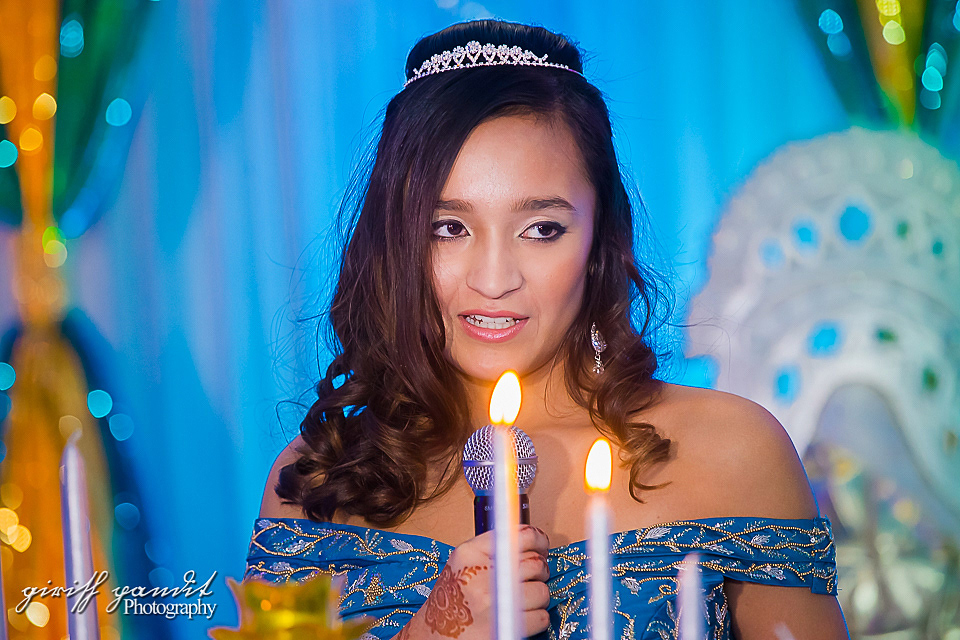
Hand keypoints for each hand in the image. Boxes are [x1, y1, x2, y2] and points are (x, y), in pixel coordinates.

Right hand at [392, 525, 550, 638]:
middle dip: (540, 572)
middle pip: (534, 563)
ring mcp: (492, 602)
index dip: (538, 540)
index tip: (542, 547)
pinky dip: (537, 618)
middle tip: (533, 578)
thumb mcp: (463, 564)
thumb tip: (531, 542)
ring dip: (538, 597)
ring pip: (541, 591)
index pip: (518, 535)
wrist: (435, 635)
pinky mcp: (504, 627)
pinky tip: (520, 618)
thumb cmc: (451, 600)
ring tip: (522, 601)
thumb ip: (491, 549)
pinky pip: (540, 617)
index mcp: (470, 554)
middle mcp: (480, 574)